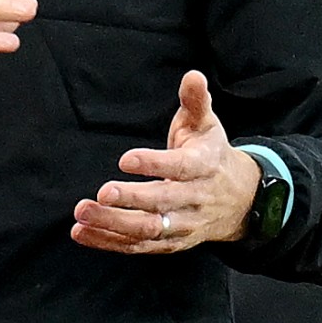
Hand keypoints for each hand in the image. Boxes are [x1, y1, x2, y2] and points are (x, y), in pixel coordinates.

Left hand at [72, 70, 260, 254]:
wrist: (240, 200)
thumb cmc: (211, 155)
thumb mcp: (206, 125)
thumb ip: (196, 101)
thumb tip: (193, 75)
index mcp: (204, 166)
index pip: (179, 167)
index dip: (154, 164)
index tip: (125, 159)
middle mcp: (195, 200)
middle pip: (162, 204)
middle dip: (132, 200)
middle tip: (101, 193)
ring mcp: (183, 225)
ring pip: (148, 230)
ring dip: (113, 224)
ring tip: (82, 213)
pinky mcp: (170, 243)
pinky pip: (138, 247)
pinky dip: (109, 242)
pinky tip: (81, 233)